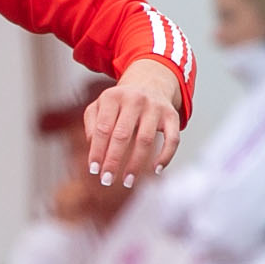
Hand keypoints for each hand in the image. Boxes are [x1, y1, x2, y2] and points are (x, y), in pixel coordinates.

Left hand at [83, 58, 183, 186]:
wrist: (150, 82)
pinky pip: (172, 139)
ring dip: (136, 164)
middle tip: (107, 180)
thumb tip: (94, 148)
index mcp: (112, 97)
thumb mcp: (100, 105)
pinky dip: (166, 156)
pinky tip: (156, 170)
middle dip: (113, 160)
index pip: (103, 129)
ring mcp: (155, 107)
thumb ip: (92, 124)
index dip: (97, 151)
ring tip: (128, 181)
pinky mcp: (171, 115)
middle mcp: (134, 100)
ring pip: (145, 140)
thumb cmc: (120, 102)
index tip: (94, 170)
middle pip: (122, 135)